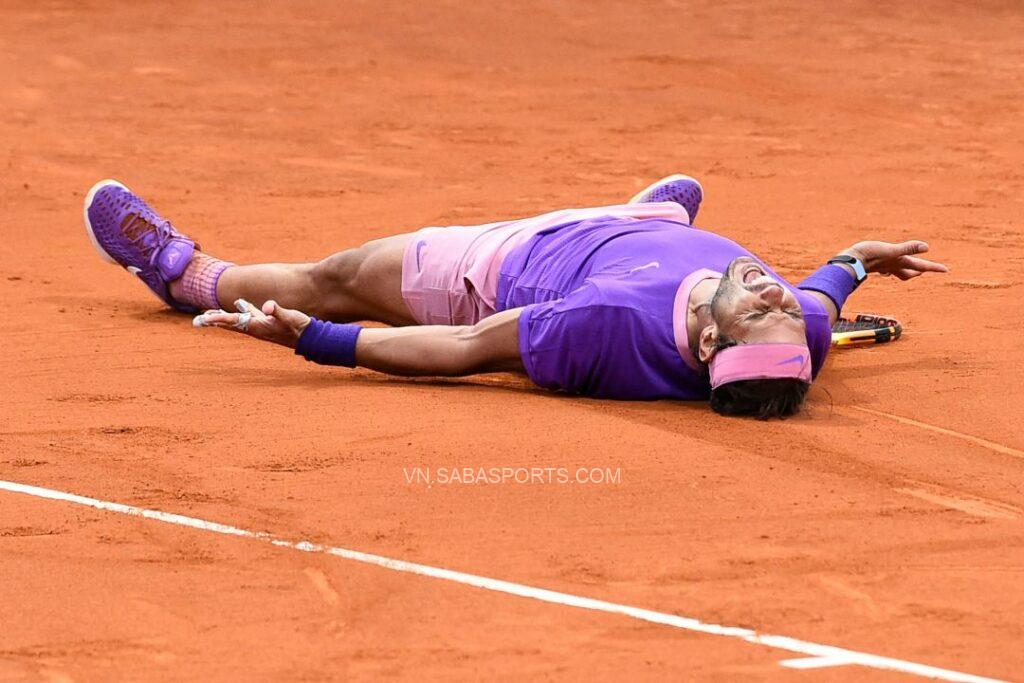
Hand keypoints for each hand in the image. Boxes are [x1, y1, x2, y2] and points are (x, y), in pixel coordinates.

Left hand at [193, 299, 310, 347]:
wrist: (310, 338)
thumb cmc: (299, 328)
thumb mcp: (289, 318)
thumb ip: (278, 311)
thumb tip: (269, 306)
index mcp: (258, 326)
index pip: (234, 321)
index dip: (218, 319)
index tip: (204, 319)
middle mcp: (256, 328)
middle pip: (230, 323)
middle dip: (214, 321)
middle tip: (198, 319)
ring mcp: (262, 326)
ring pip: (238, 320)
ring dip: (224, 316)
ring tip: (211, 313)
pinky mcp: (268, 322)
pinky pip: (250, 315)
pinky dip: (241, 309)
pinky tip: (240, 303)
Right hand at [842, 240, 948, 279]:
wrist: (848, 261)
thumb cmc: (868, 255)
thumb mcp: (890, 250)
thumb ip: (907, 248)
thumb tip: (926, 247)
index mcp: (898, 263)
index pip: (920, 266)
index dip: (933, 267)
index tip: (946, 270)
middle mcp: (892, 266)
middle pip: (909, 272)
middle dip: (918, 271)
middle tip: (926, 269)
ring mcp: (882, 266)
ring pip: (897, 270)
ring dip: (905, 270)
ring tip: (910, 268)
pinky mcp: (873, 263)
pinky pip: (885, 266)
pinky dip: (890, 266)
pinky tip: (886, 265)